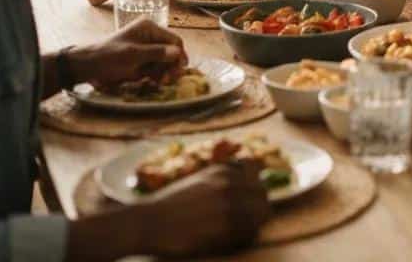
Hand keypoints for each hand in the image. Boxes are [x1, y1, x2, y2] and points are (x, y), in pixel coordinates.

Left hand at [69, 18, 186, 88]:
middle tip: (168, 80)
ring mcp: (146, 48)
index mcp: (149, 28)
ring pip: (165, 61)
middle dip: (171, 66)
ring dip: (164, 72)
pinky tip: (153, 82)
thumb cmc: (108, 57)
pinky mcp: (141, 60)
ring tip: (159, 83)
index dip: (179, 55)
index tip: (179, 71)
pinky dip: (156, 75)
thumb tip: (178, 52)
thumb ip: (155, 53)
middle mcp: (150, 36)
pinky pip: (155, 67)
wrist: (86, 67)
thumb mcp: (132, 55)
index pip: (174, 40)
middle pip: (171, 51)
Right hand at [137, 159, 269, 256]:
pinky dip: (245, 238)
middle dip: (260, 206)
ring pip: (261, 215)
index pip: (256, 171)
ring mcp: (227, 206)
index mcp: (223, 170)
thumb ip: (223, 178)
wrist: (148, 223)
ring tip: (241, 232)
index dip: (255, 184)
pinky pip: (248, 234)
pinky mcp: (223, 229)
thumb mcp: (200, 180)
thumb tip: (248, 181)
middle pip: (263, 194)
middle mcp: (229, 184)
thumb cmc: (170, 204)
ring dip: (254, 224)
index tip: (250, 195)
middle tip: (250, 219)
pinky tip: (232, 241)